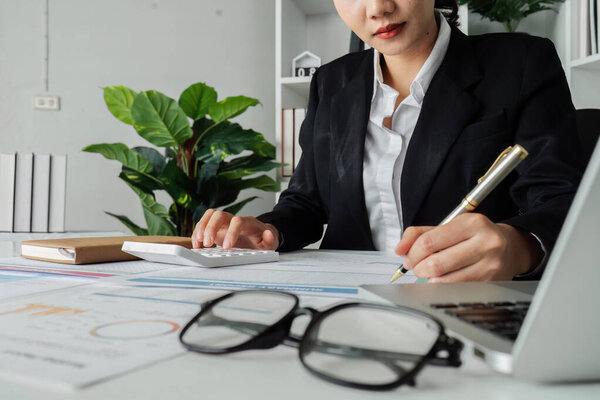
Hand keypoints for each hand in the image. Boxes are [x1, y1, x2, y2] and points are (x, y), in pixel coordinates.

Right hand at [191, 209, 278, 249]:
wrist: (258, 236)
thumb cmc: (262, 240)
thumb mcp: (271, 243)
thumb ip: (270, 239)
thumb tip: (268, 233)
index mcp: (248, 223)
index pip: (238, 222)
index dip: (231, 232)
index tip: (226, 247)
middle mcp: (233, 219)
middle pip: (220, 214)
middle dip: (211, 227)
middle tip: (207, 243)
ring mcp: (224, 223)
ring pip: (210, 216)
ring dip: (202, 227)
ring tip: (198, 243)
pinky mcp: (216, 228)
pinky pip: (204, 224)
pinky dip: (198, 233)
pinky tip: (197, 244)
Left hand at [394, 213, 542, 281]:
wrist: (511, 248)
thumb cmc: (474, 236)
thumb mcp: (449, 226)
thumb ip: (419, 234)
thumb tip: (400, 249)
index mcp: (471, 223)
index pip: (429, 241)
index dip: (412, 253)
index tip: (408, 257)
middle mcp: (484, 242)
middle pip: (435, 263)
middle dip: (418, 268)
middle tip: (417, 267)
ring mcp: (490, 265)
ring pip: (444, 280)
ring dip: (429, 280)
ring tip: (430, 273)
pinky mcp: (491, 283)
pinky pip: (456, 290)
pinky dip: (442, 287)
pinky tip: (443, 280)